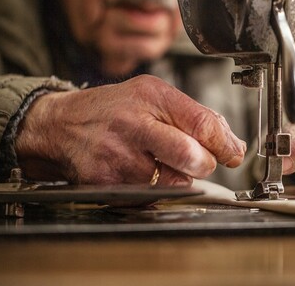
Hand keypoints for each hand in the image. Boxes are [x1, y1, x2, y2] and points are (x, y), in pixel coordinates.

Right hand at [15, 75, 245, 185]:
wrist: (62, 126)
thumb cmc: (114, 110)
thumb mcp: (153, 95)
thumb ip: (194, 115)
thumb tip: (232, 143)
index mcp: (150, 98)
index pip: (202, 124)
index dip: (225, 144)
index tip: (232, 153)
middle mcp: (133, 126)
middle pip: (191, 157)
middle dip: (203, 164)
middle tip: (198, 160)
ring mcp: (118, 158)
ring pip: (174, 184)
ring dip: (177, 178)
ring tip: (158, 162)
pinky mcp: (106, 185)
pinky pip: (150, 198)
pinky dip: (154, 190)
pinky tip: (140, 173)